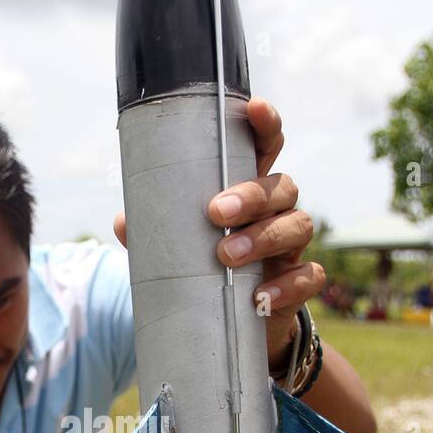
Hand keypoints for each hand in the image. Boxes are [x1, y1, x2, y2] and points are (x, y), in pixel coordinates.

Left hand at [112, 98, 322, 374]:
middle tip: (216, 213)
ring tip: (226, 256)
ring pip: (298, 225)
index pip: (266, 147)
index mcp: (248, 190)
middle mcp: (277, 211)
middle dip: (252, 196)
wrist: (229, 323)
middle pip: (282, 186)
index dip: (266, 124)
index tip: (254, 108)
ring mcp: (292, 246)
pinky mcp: (299, 283)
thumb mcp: (176, 247)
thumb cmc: (202, 268)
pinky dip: (287, 285)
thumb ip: (155, 232)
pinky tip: (261, 296)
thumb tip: (123, 222)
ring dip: (264, 237)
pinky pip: (308, 277)